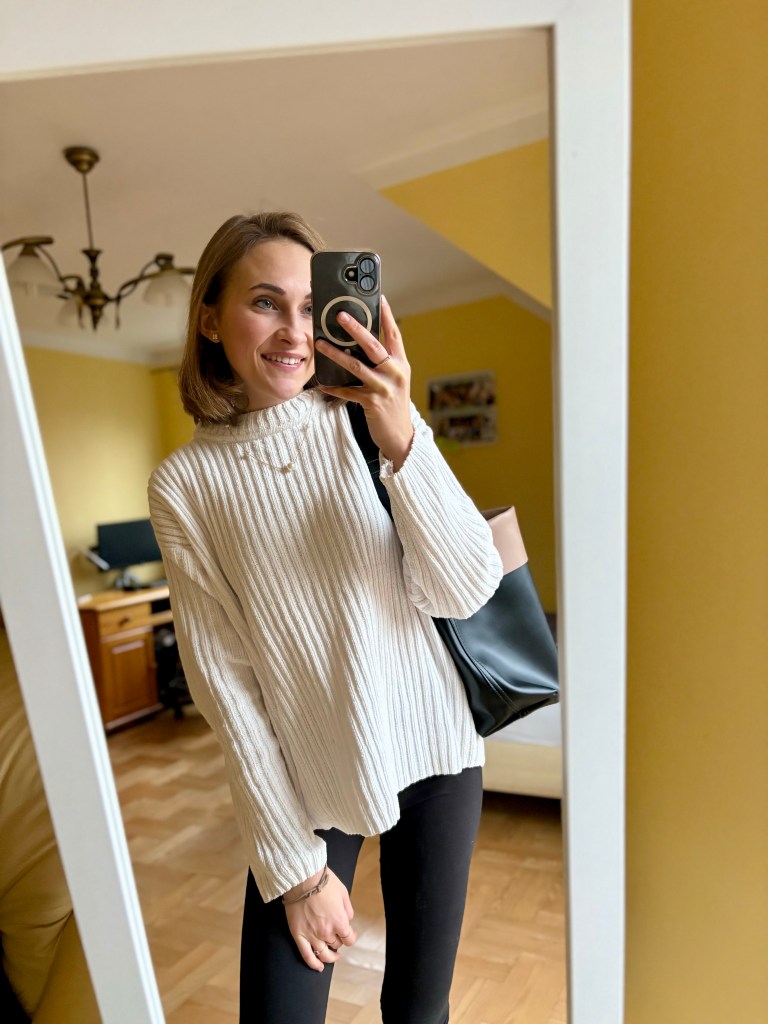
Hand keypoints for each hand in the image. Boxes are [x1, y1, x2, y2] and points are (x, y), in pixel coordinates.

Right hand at [283, 867, 356, 971]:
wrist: (302, 878)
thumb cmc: (324, 882)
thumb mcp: (343, 892)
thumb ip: (348, 910)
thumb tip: (348, 920)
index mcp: (340, 922)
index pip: (349, 939)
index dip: (349, 937)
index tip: (348, 934)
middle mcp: (327, 932)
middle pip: (336, 945)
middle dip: (338, 940)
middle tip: (336, 935)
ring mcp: (312, 935)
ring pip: (324, 954)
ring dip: (330, 956)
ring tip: (332, 956)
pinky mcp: (298, 935)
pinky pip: (306, 955)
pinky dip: (313, 963)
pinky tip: (318, 967)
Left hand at [316, 295, 413, 470]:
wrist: (400, 435)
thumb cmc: (393, 403)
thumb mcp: (395, 379)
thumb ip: (383, 363)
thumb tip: (360, 343)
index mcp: (401, 363)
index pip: (394, 334)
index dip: (387, 315)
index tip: (378, 298)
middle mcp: (394, 373)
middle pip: (373, 345)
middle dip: (355, 328)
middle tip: (340, 315)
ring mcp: (384, 387)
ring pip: (356, 366)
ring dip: (335, 354)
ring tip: (320, 344)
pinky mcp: (372, 402)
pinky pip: (348, 391)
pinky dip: (334, 387)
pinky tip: (322, 383)